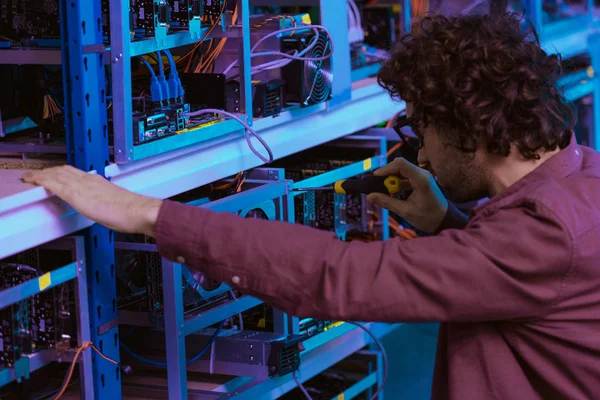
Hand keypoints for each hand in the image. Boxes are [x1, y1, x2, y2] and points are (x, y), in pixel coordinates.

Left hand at [22, 166, 162, 236]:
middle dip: (49, 171)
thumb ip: (107, 202)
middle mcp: (90, 180)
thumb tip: (106, 208)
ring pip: (56, 173)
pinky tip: (33, 182)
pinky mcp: (76, 194)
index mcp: (100, 182)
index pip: (76, 173)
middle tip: (38, 175)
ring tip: (31, 178)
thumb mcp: (117, 203)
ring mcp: (82, 185)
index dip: (62, 173)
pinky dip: (41, 180)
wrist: (139, 211)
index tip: (54, 175)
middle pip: (63, 170)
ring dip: (42, 174)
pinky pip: (53, 183)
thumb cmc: (133, 211)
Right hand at [367, 158, 447, 232]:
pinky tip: (394, 194)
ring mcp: (422, 176)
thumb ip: (387, 202)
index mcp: (421, 179)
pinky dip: (397, 183)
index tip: (375, 178)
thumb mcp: (405, 211)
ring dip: (391, 180)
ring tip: (386, 192)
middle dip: (387, 175)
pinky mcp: (420, 180)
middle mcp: (422, 174)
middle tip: (379, 187)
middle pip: (399, 166)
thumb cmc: (428, 217)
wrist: (444, 220)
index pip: (400, 164)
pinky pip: (405, 177)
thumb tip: (370, 196)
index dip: (386, 168)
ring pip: (401, 171)